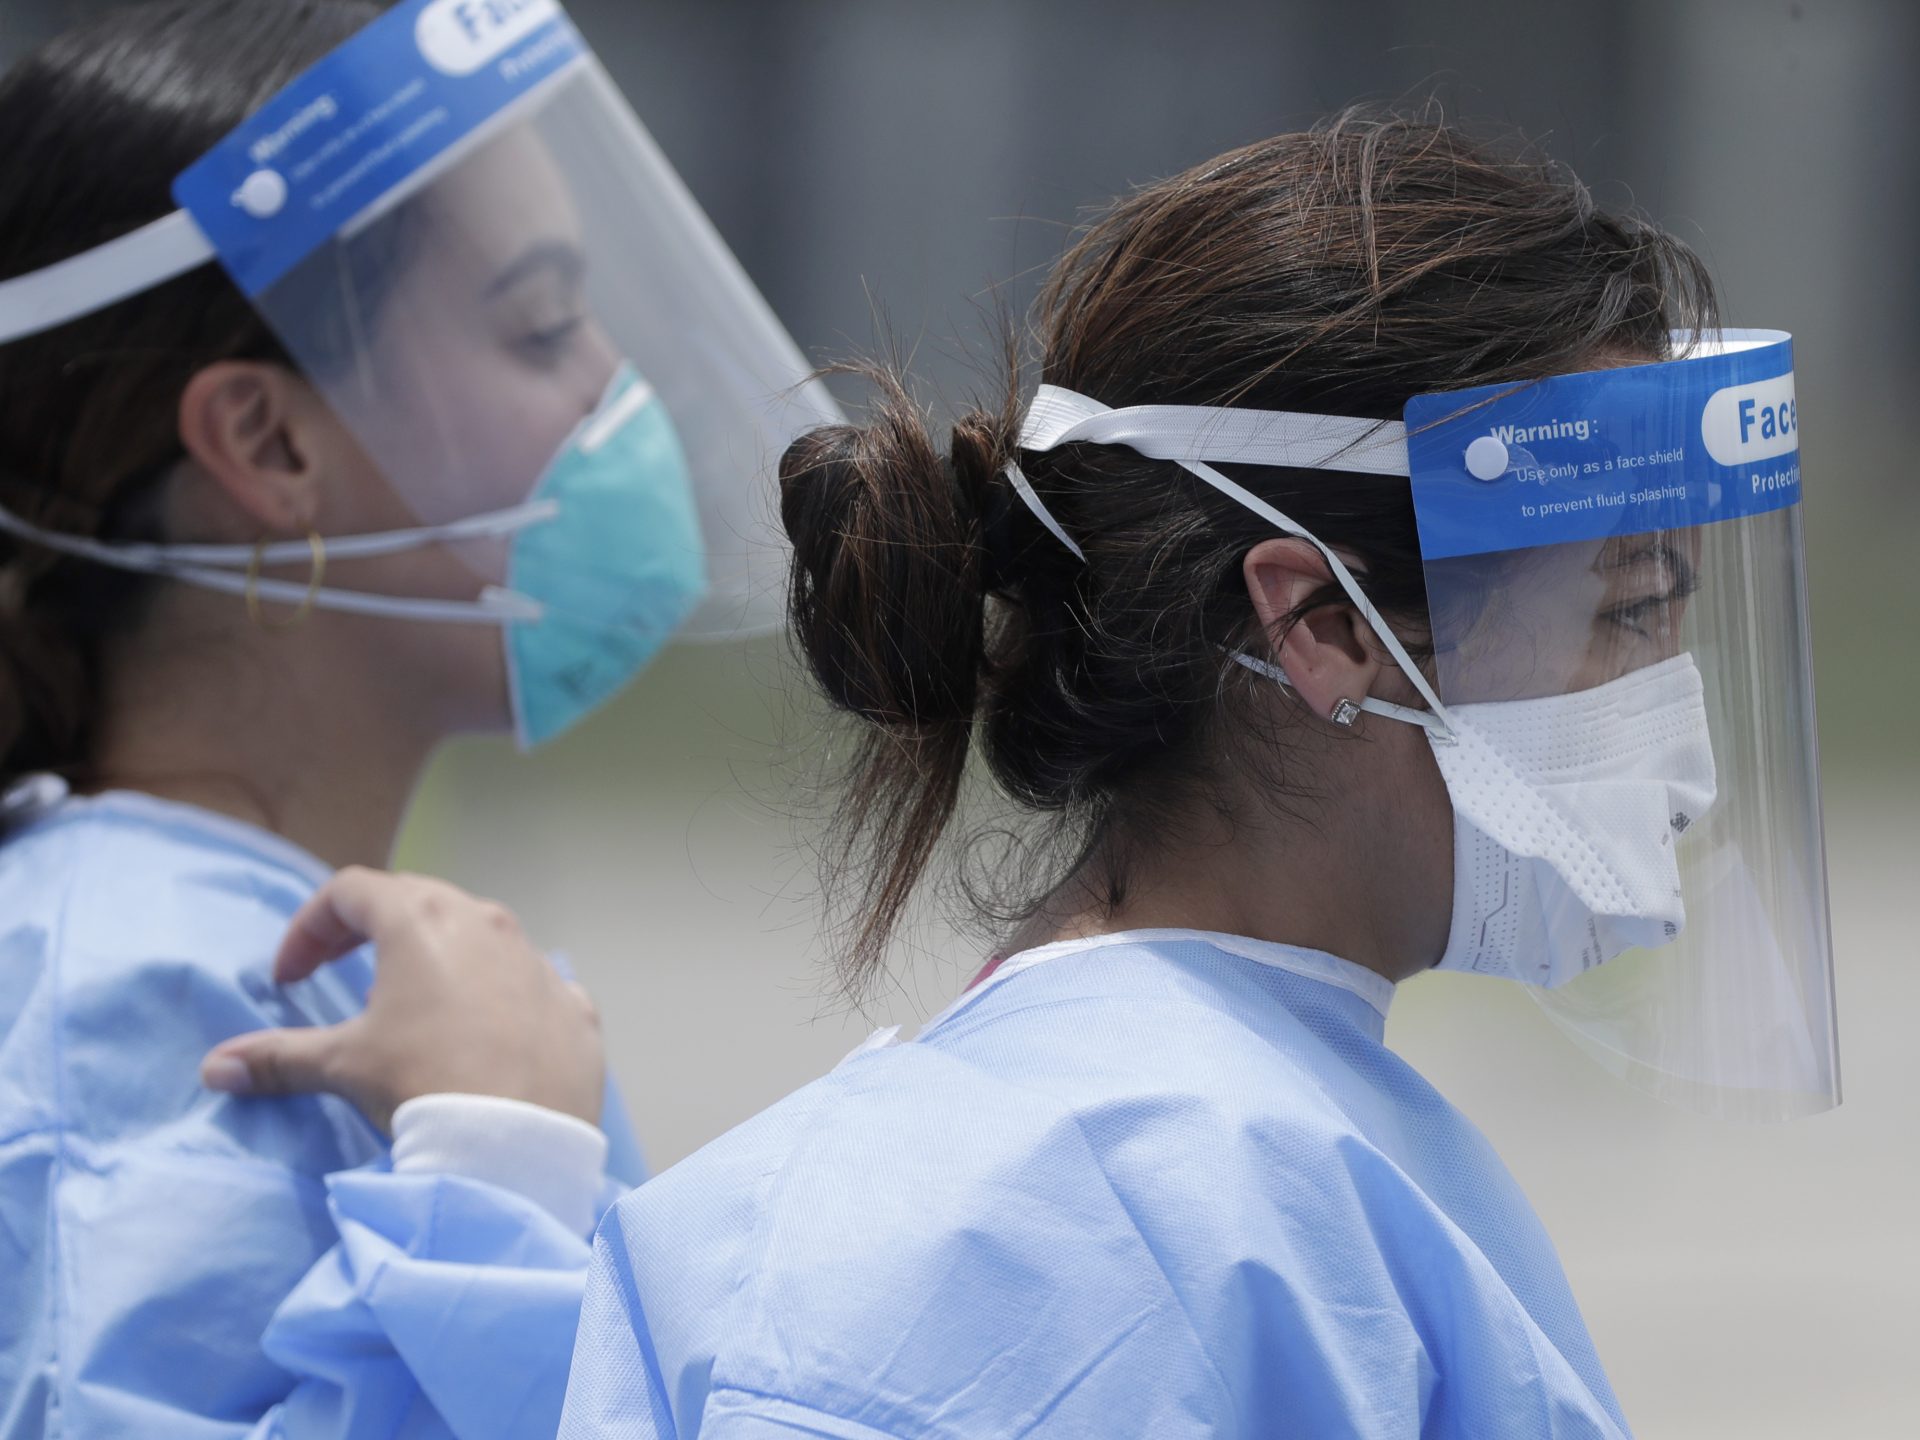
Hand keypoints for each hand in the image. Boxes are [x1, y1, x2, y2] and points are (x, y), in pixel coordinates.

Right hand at [201, 867, 604, 1133]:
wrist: (518, 1143)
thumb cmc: (425, 1086)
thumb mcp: (343, 1066)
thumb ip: (277, 1057)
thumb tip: (215, 1067)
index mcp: (423, 922)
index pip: (352, 890)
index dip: (310, 926)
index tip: (290, 976)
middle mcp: (487, 924)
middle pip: (418, 901)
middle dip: (371, 930)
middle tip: (341, 974)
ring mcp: (537, 961)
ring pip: (481, 937)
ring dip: (441, 959)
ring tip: (413, 1007)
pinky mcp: (574, 1004)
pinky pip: (530, 985)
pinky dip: (500, 998)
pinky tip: (484, 1038)